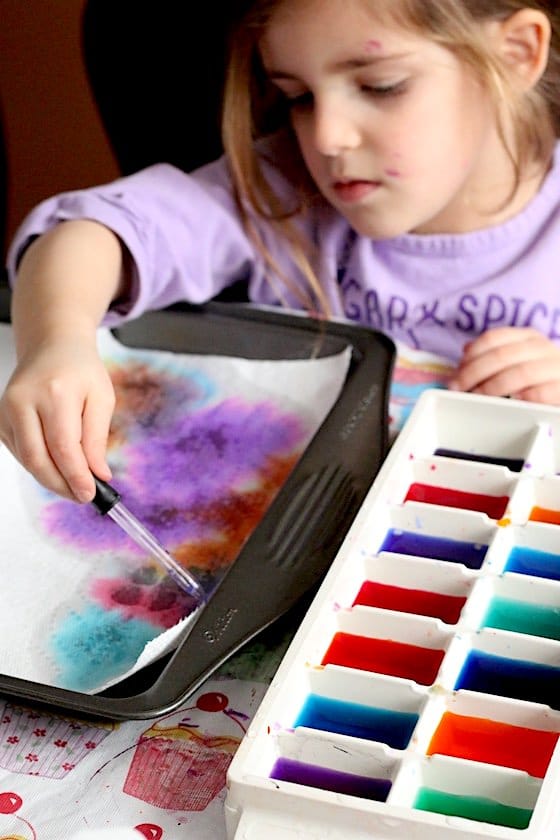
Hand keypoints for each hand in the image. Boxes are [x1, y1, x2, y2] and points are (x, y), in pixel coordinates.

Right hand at [0, 337, 114, 500]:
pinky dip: (39, 464)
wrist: (53, 347)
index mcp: (55, 392)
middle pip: (38, 458)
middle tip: (82, 496)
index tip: (90, 494)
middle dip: (61, 484)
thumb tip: (98, 474)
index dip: (75, 476)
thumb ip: (97, 438)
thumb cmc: (80, 370)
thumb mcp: (102, 399)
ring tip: (74, 483)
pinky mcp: (1, 418)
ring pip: (27, 459)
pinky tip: (57, 465)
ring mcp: (7, 409)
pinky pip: (20, 452)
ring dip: (51, 478)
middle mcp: (24, 400)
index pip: (63, 446)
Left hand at [449, 327, 559, 403]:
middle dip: (474, 373)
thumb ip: (493, 355)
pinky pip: (540, 393)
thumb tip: (466, 350)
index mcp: (527, 337)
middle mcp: (541, 348)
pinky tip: (509, 403)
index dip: (470, 357)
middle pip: (501, 355)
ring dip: (492, 387)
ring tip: (477, 398)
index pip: (493, 339)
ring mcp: (555, 367)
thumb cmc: (539, 378)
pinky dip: (521, 398)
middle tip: (458, 389)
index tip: (455, 375)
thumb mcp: (517, 361)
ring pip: (519, 373)